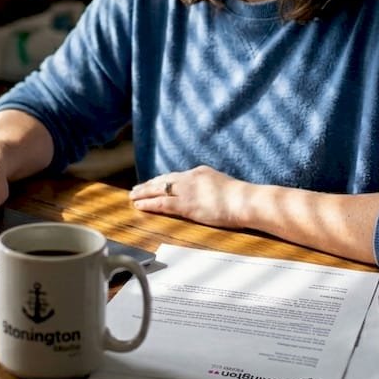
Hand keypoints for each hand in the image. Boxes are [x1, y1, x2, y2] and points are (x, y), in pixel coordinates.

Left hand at [128, 166, 247, 229]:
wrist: (246, 201)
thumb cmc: (241, 198)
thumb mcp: (223, 186)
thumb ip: (211, 188)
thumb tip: (209, 195)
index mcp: (200, 172)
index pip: (176, 176)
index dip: (162, 180)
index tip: (153, 182)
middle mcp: (190, 178)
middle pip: (163, 180)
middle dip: (149, 184)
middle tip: (136, 188)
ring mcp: (187, 191)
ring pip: (158, 190)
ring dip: (143, 193)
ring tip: (132, 196)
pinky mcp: (186, 204)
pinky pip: (162, 203)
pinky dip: (149, 204)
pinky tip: (139, 205)